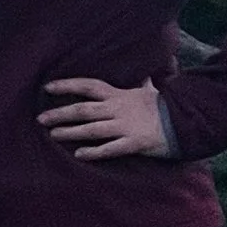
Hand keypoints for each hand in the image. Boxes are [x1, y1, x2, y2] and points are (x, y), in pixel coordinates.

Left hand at [40, 78, 173, 161]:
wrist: (186, 122)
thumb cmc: (165, 107)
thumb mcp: (149, 90)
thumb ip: (140, 82)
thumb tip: (142, 71)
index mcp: (118, 94)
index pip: (87, 86)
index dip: (67, 85)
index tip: (47, 87)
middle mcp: (118, 109)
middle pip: (83, 109)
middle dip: (60, 113)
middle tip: (40, 119)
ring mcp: (125, 126)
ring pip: (92, 129)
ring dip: (71, 132)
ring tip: (52, 135)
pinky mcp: (134, 143)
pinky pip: (110, 149)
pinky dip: (94, 152)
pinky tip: (79, 155)